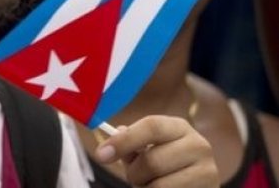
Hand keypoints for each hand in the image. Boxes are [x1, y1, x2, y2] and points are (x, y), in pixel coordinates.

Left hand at [94, 116, 217, 187]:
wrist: (196, 186)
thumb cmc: (166, 165)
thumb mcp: (148, 149)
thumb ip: (130, 143)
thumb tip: (116, 134)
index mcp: (179, 127)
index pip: (151, 126)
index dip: (123, 141)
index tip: (101, 155)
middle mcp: (198, 145)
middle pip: (151, 161)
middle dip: (135, 174)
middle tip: (136, 178)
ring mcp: (208, 171)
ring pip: (159, 186)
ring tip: (152, 185)